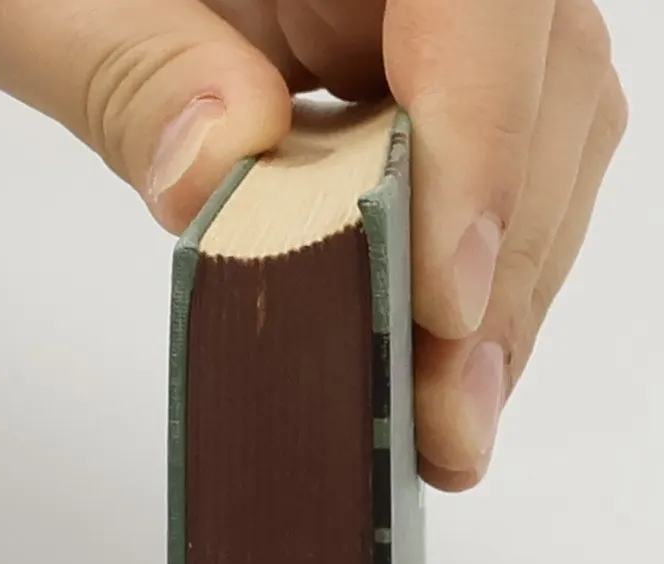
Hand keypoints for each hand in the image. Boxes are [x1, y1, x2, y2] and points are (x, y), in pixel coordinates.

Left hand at [0, 0, 624, 488]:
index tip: (444, 299)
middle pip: (538, 77)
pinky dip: (459, 275)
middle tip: (444, 414)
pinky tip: (423, 366)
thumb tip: (227, 166)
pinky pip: (471, 168)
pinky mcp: (382, 72)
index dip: (484, 142)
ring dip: (501, 285)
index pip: (475, 1)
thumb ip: (126, 71)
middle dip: (503, 252)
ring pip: (536, 129)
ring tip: (441, 422)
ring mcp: (401, 8)